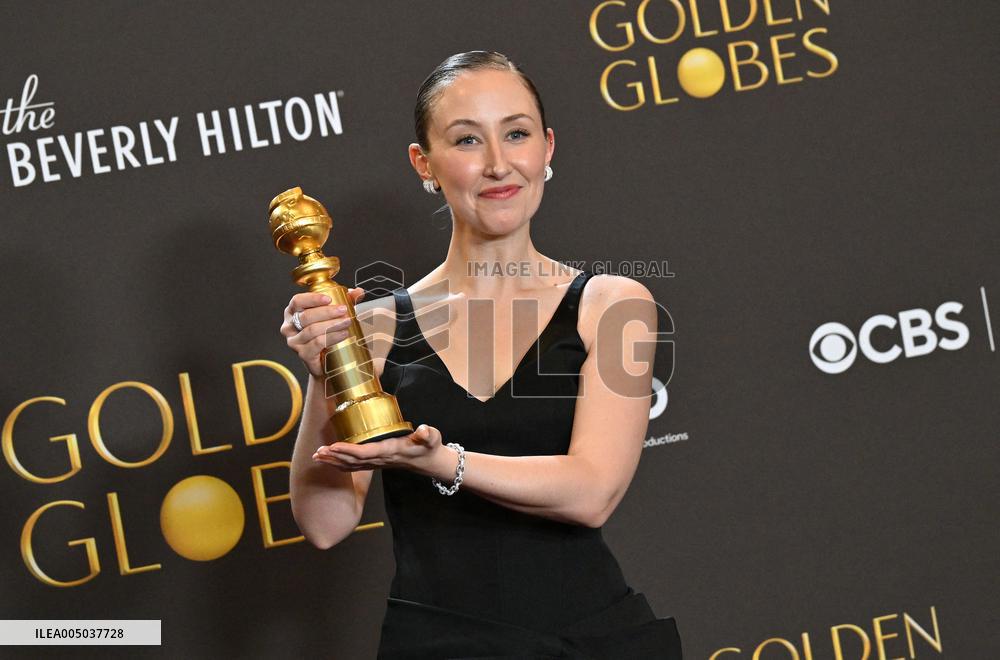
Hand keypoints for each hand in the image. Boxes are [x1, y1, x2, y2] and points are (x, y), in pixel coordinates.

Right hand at [280, 287, 364, 378]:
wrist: (325, 361)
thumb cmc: (325, 333)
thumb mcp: (333, 314)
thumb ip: (345, 301)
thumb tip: (358, 292)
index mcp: (292, 312)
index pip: (297, 301)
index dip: (312, 299)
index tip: (329, 298)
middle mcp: (289, 327)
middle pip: (306, 316)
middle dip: (327, 312)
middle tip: (344, 310)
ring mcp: (294, 342)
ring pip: (312, 330)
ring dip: (332, 325)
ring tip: (347, 321)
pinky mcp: (303, 354)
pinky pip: (317, 343)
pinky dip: (331, 337)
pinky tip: (343, 334)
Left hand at [312, 424, 449, 475]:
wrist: (430, 462)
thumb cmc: (429, 447)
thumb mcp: (432, 438)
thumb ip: (427, 434)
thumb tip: (424, 430)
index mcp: (389, 451)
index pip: (364, 452)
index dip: (348, 450)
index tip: (333, 446)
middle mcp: (380, 460)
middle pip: (352, 460)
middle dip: (334, 457)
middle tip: (317, 452)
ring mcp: (377, 463)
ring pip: (350, 465)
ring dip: (333, 462)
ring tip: (317, 456)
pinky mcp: (375, 463)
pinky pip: (354, 466)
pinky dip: (339, 464)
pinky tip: (329, 461)